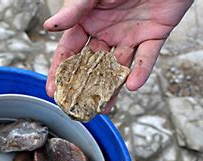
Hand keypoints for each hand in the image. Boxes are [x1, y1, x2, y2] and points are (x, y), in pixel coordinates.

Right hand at [44, 0, 192, 110]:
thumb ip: (73, 11)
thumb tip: (49, 26)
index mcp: (88, 21)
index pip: (69, 51)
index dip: (59, 71)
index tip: (52, 90)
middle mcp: (107, 31)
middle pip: (92, 65)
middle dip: (85, 87)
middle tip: (78, 106)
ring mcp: (130, 35)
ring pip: (118, 67)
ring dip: (111, 88)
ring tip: (104, 107)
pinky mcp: (154, 35)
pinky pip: (147, 57)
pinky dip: (141, 72)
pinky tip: (132, 85)